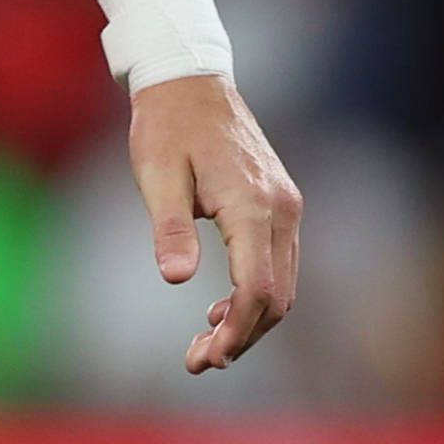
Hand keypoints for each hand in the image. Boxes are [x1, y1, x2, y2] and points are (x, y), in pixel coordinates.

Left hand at [127, 74, 299, 373]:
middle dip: (241, 336)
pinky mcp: (280, 205)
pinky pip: (277, 263)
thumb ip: (169, 228)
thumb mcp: (156, 174)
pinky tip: (218, 310)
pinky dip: (255, 294)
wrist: (190, 81)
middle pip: (276, 297)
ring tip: (206, 347)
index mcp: (253, 206)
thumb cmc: (166, 126)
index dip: (236, 331)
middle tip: (198, 362)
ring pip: (282, 285)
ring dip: (249, 321)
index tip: (207, 358)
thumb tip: (177, 280)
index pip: (256, 289)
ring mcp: (287, 208)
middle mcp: (283, 211)